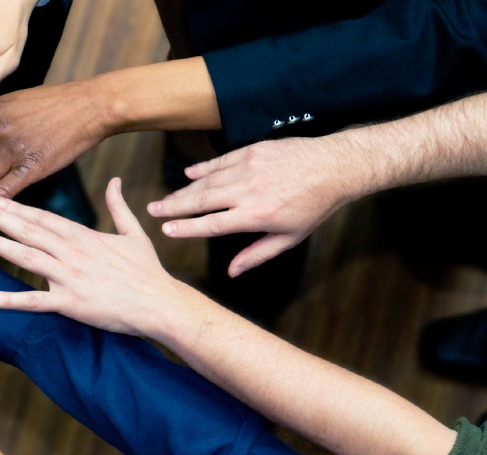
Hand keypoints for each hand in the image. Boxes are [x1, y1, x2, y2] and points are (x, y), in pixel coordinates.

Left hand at [0, 178, 174, 335]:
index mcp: (85, 236)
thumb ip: (119, 206)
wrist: (160, 305)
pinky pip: (34, 301)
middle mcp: (73, 252)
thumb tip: (116, 180)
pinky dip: (9, 300)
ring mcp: (70, 277)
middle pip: (29, 231)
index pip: (44, 217)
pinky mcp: (71, 304)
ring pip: (26, 257)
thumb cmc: (148, 271)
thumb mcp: (134, 233)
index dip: (18, 207)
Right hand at [150, 137, 365, 276]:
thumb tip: (231, 272)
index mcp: (257, 215)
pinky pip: (221, 161)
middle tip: (152, 210)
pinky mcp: (253, 150)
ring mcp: (249, 167)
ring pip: (208, 180)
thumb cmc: (314, 206)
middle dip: (174, 206)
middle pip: (202, 199)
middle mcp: (248, 190)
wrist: (335, 167)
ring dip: (183, 190)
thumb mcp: (290, 237)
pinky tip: (189, 174)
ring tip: (165, 198)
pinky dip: (203, 169)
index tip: (166, 230)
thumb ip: (257, 254)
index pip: (212, 223)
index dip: (187, 228)